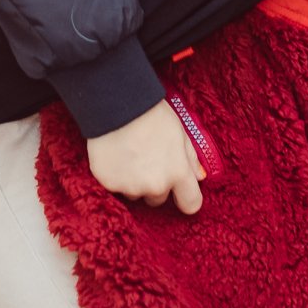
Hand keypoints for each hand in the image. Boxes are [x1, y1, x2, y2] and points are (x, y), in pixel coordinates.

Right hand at [85, 100, 204, 213]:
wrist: (115, 103)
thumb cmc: (150, 113)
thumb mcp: (179, 131)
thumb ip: (190, 157)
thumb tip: (198, 177)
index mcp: (178, 172)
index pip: (191, 204)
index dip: (186, 197)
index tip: (180, 192)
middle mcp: (156, 185)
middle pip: (158, 199)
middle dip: (154, 184)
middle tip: (146, 159)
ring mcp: (131, 187)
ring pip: (135, 194)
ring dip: (134, 181)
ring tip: (128, 155)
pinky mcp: (109, 184)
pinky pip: (115, 187)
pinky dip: (115, 176)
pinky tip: (114, 155)